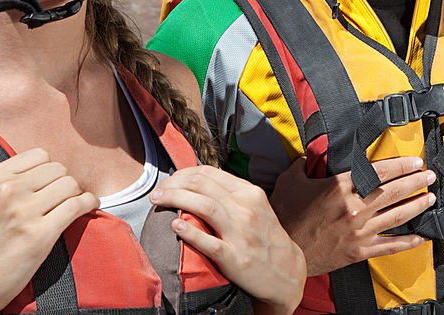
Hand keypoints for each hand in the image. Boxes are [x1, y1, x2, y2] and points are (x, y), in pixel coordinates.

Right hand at [0, 149, 98, 312]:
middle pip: (58, 169)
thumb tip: (53, 167)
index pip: (40, 155)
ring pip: (71, 184)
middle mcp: (6, 190)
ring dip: (76, 194)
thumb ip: (13, 179)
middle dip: (63, 183)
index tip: (49, 185)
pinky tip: (88, 207)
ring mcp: (23, 212)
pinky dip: (89, 204)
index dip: (49, 171)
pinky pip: (78, 205)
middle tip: (59, 200)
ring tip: (70, 206)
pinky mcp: (39, 234)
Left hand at [150, 166, 305, 313]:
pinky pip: (209, 242)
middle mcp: (246, 208)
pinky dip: (190, 233)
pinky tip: (174, 227)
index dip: (182, 174)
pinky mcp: (235, 258)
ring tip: (158, 201)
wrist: (286, 271)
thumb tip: (197, 183)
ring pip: (204, 206)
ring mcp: (241, 232)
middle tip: (157, 193)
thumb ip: (231, 194)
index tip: (168, 183)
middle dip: (173, 185)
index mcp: (249, 193)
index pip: (209, 173)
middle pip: (202, 185)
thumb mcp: (255, 207)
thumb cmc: (265, 238)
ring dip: (176, 199)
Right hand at [269, 156, 434, 275]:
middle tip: (430, 176)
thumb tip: (312, 152)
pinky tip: (422, 236)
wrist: (282, 251)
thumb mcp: (291, 179)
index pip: (379, 172)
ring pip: (397, 216)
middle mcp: (355, 208)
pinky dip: (408, 242)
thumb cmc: (285, 215)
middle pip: (394, 191)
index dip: (401, 165)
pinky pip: (390, 246)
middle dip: (416, 182)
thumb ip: (306, 163)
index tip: (415, 162)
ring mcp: (359, 231)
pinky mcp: (359, 250)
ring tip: (430, 198)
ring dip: (417, 206)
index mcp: (341, 187)